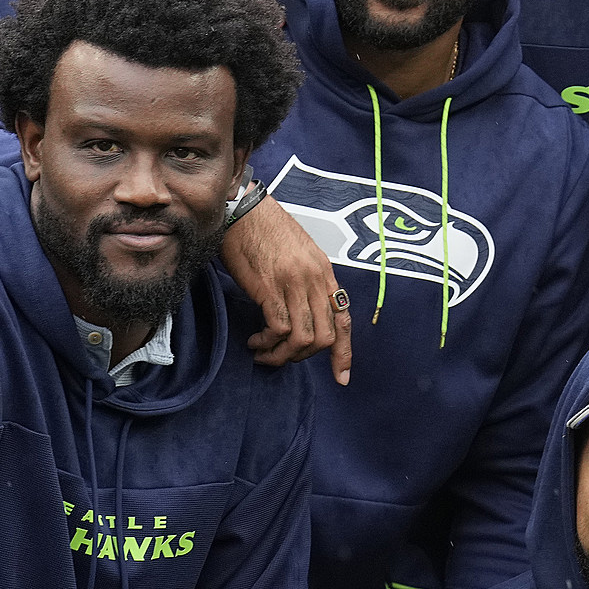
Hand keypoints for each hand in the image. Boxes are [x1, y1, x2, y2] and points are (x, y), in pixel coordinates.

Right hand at [219, 193, 352, 382]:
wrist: (244, 209)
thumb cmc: (265, 232)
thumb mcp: (299, 256)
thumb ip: (307, 283)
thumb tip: (305, 312)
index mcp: (325, 274)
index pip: (344, 319)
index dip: (344, 353)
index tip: (342, 378)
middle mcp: (316, 280)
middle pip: (326, 336)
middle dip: (304, 357)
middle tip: (282, 357)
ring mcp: (295, 283)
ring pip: (304, 338)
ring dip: (283, 355)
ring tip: (263, 353)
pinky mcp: (270, 287)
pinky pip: (280, 328)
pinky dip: (268, 343)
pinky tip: (255, 341)